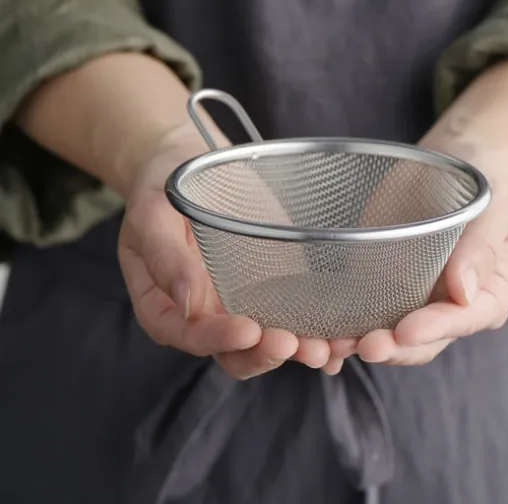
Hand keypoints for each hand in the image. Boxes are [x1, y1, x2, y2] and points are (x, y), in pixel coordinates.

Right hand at [118, 124, 333, 378]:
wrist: (191, 167)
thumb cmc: (163, 190)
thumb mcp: (152, 215)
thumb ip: (165, 258)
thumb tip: (186, 304)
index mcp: (164, 305)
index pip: (189, 335)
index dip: (218, 339)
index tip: (248, 331)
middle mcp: (205, 314)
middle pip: (233, 353)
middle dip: (264, 354)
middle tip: (295, 344)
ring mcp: (240, 303)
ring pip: (267, 342)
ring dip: (297, 350)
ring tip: (327, 347)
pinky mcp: (270, 287)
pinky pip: (292, 316)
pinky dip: (316, 332)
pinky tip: (342, 338)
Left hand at [354, 151, 507, 365]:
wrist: (449, 162)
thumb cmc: (479, 182)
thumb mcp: (489, 207)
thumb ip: (479, 248)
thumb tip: (465, 293)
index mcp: (487, 295)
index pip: (462, 320)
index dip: (434, 330)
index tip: (405, 332)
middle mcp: (449, 306)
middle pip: (423, 340)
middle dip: (394, 347)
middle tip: (367, 347)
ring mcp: (414, 298)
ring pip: (389, 333)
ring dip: (363, 342)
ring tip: (336, 346)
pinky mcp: (382, 283)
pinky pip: (363, 309)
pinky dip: (344, 323)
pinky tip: (322, 331)